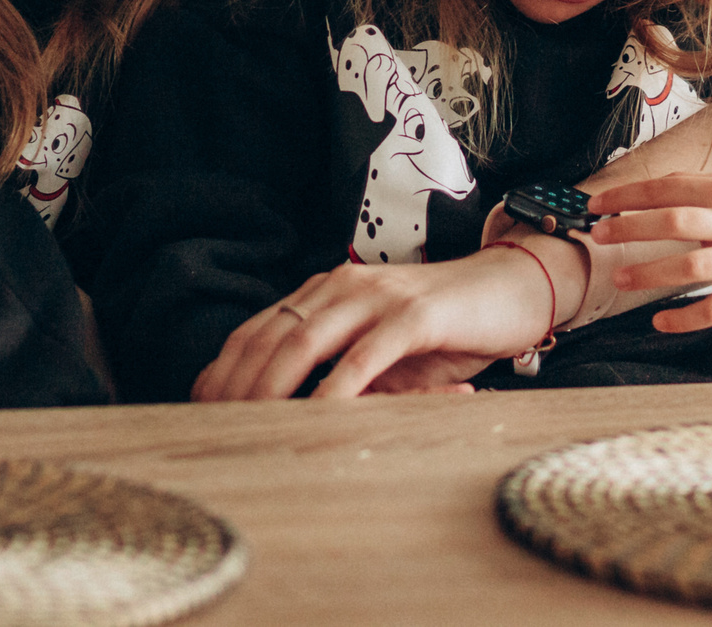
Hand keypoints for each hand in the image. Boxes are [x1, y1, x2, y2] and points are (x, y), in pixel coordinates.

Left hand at [190, 244, 572, 401]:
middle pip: (271, 335)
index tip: (199, 408)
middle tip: (215, 427)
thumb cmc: (445, 329)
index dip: (225, 368)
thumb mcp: (381, 355)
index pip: (259, 328)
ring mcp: (377, 297)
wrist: (512, 289)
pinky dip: (336, 387)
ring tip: (252, 425)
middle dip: (237, 383)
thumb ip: (339, 374)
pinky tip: (320, 416)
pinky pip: (364, 355)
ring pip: (306, 340)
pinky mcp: (414, 315)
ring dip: (273, 385)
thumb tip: (289, 415)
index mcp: (327, 291)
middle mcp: (343, 285)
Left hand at [585, 174, 711, 333]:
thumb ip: (693, 188)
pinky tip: (660, 321)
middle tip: (599, 235)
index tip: (596, 205)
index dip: (627, 196)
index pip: (666, 189)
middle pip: (674, 223)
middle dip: (631, 229)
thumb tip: (643, 190)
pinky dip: (685, 318)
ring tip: (620, 278)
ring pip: (690, 267)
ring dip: (650, 273)